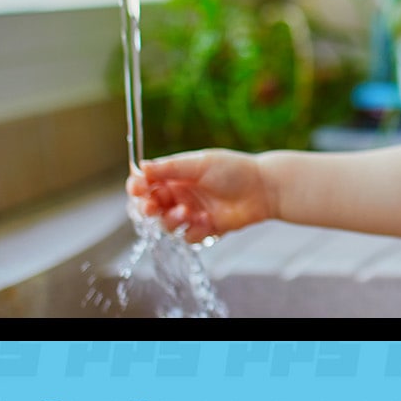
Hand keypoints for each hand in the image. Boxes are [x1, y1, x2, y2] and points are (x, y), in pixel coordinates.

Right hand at [124, 149, 272, 243]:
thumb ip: (170, 168)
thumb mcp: (200, 163)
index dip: (137, 187)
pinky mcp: (205, 229)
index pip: (146, 183)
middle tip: (151, 206)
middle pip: (151, 206)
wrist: (263, 188)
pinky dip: (195, 230)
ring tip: (187, 211)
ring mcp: (191, 213)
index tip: (136, 189)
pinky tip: (209, 220)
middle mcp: (180, 195)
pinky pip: (189, 236)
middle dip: (147, 207)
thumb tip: (141, 167)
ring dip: (172, 219)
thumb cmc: (233, 170)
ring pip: (167, 224)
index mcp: (175, 176)